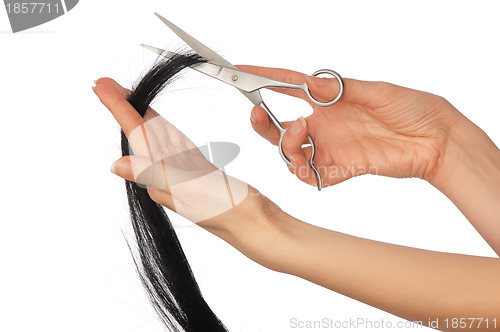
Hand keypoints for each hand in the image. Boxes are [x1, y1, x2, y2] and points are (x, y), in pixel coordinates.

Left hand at [93, 77, 262, 224]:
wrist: (256, 226)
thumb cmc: (228, 211)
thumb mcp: (191, 190)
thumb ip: (155, 175)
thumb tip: (118, 166)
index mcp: (161, 176)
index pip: (135, 135)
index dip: (117, 108)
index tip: (100, 86)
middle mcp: (167, 174)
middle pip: (140, 132)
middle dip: (122, 107)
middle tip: (104, 84)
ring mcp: (182, 172)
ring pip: (156, 136)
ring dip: (139, 115)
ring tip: (125, 97)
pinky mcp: (200, 170)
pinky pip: (176, 144)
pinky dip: (165, 129)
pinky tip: (158, 123)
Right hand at [239, 65, 458, 187]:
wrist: (435, 138)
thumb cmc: (411, 108)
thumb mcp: (374, 91)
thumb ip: (339, 91)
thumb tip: (309, 82)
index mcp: (329, 102)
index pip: (289, 88)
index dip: (264, 79)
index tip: (242, 73)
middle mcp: (325, 125)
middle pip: (280, 128)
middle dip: (263, 124)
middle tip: (259, 113)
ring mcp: (331, 148)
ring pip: (292, 154)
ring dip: (286, 146)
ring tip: (301, 133)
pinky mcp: (341, 169)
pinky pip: (313, 177)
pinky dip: (305, 174)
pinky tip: (309, 166)